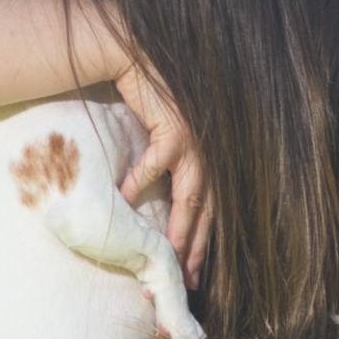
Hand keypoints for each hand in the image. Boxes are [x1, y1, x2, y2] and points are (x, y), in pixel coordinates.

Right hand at [114, 58, 212, 289]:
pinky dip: (139, 184)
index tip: (194, 274)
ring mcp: (195, 145)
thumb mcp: (169, 138)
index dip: (204, 243)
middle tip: (188, 280)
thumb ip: (172, 168)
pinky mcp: (173, 130)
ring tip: (168, 256)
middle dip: (198, 248)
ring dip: (180, 230)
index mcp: (211, 161)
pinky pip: (154, 165)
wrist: (144, 59)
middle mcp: (210, 157)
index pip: (213, 211)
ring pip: (189, 197)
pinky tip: (125, 201)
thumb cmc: (152, 100)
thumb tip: (154, 202)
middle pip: (208, 212)